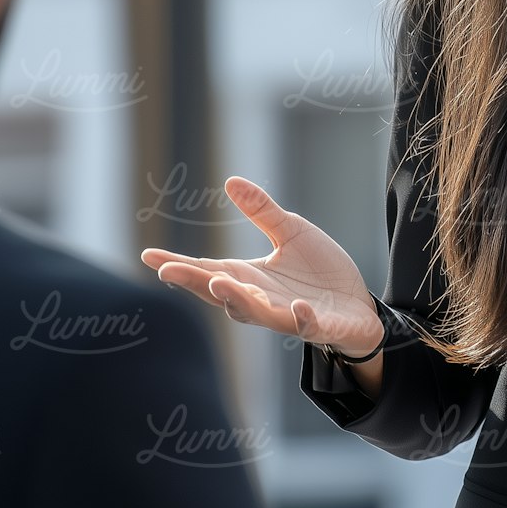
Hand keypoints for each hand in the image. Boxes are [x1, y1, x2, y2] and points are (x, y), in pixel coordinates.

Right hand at [140, 176, 383, 357]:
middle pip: (222, 293)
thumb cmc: (319, 272)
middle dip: (196, 283)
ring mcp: (287, 316)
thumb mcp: (291, 233)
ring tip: (221, 283)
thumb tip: (230, 181)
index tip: (148, 256)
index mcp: (250, 277)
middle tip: (170, 271)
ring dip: (238, 301)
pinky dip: (298, 319)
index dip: (178, 265)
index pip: (207, 270)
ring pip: (256, 314)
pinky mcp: (317, 325)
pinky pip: (304, 326)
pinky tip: (297, 308)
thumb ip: (261, 212)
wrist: (358, 304)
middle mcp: (261, 300)